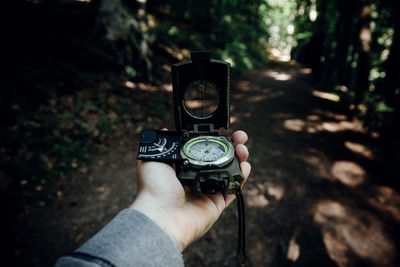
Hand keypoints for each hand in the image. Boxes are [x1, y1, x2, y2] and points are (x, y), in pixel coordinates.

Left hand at [130, 130, 250, 251]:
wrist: (160, 216)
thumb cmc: (154, 189)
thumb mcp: (152, 159)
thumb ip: (161, 144)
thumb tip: (164, 131)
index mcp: (182, 167)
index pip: (202, 149)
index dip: (213, 139)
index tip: (222, 130)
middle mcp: (196, 177)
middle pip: (219, 158)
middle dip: (231, 146)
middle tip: (239, 137)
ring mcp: (207, 190)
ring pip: (229, 172)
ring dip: (239, 158)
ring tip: (243, 149)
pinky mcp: (217, 204)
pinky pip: (233, 189)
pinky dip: (242, 178)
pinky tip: (246, 166)